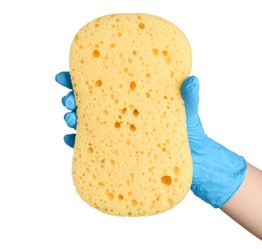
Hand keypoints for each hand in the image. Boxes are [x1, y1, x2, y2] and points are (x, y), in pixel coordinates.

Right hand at [56, 72, 246, 207]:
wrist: (195, 162)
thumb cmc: (190, 133)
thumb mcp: (188, 112)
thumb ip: (189, 97)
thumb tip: (192, 80)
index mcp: (134, 98)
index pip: (106, 84)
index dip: (83, 78)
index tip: (67, 74)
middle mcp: (123, 114)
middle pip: (90, 102)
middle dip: (72, 98)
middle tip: (68, 99)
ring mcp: (119, 133)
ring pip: (88, 123)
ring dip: (73, 119)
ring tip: (70, 118)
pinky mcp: (119, 153)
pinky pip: (93, 147)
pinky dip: (79, 143)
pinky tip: (70, 140)